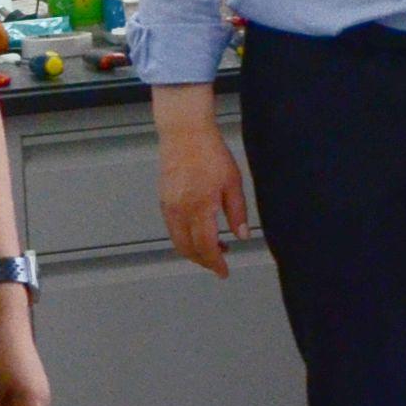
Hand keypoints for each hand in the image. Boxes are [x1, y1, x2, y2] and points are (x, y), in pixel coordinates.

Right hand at [157, 120, 252, 277]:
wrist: (184, 134)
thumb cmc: (211, 153)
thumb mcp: (233, 182)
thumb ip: (237, 212)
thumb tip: (242, 236)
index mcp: (200, 208)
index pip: (206, 247)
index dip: (216, 263)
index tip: (224, 271)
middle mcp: (180, 211)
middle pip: (188, 249)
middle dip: (204, 261)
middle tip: (220, 262)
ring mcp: (168, 206)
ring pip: (177, 241)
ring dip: (193, 251)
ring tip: (214, 248)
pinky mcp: (163, 200)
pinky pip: (172, 228)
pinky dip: (184, 238)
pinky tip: (199, 232)